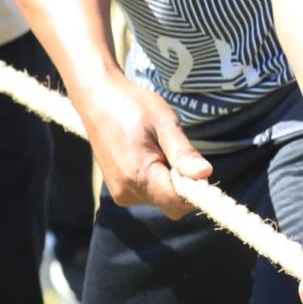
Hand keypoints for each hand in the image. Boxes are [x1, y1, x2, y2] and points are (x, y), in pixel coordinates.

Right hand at [78, 70, 212, 217]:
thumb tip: (205, 174)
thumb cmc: (133, 105)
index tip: (200, 170)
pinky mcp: (118, 190)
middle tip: (174, 151)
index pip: (178, 203)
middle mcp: (127, 191)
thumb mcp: (164, 122)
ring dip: (168, 180)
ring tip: (157, 148)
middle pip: (171, 204)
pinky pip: (148, 194)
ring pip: (160, 199)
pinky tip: (148, 154)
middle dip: (182, 184)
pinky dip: (156, 179)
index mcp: (139, 175)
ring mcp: (120, 193)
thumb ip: (183, 152)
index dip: (195, 191)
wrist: (97, 99)